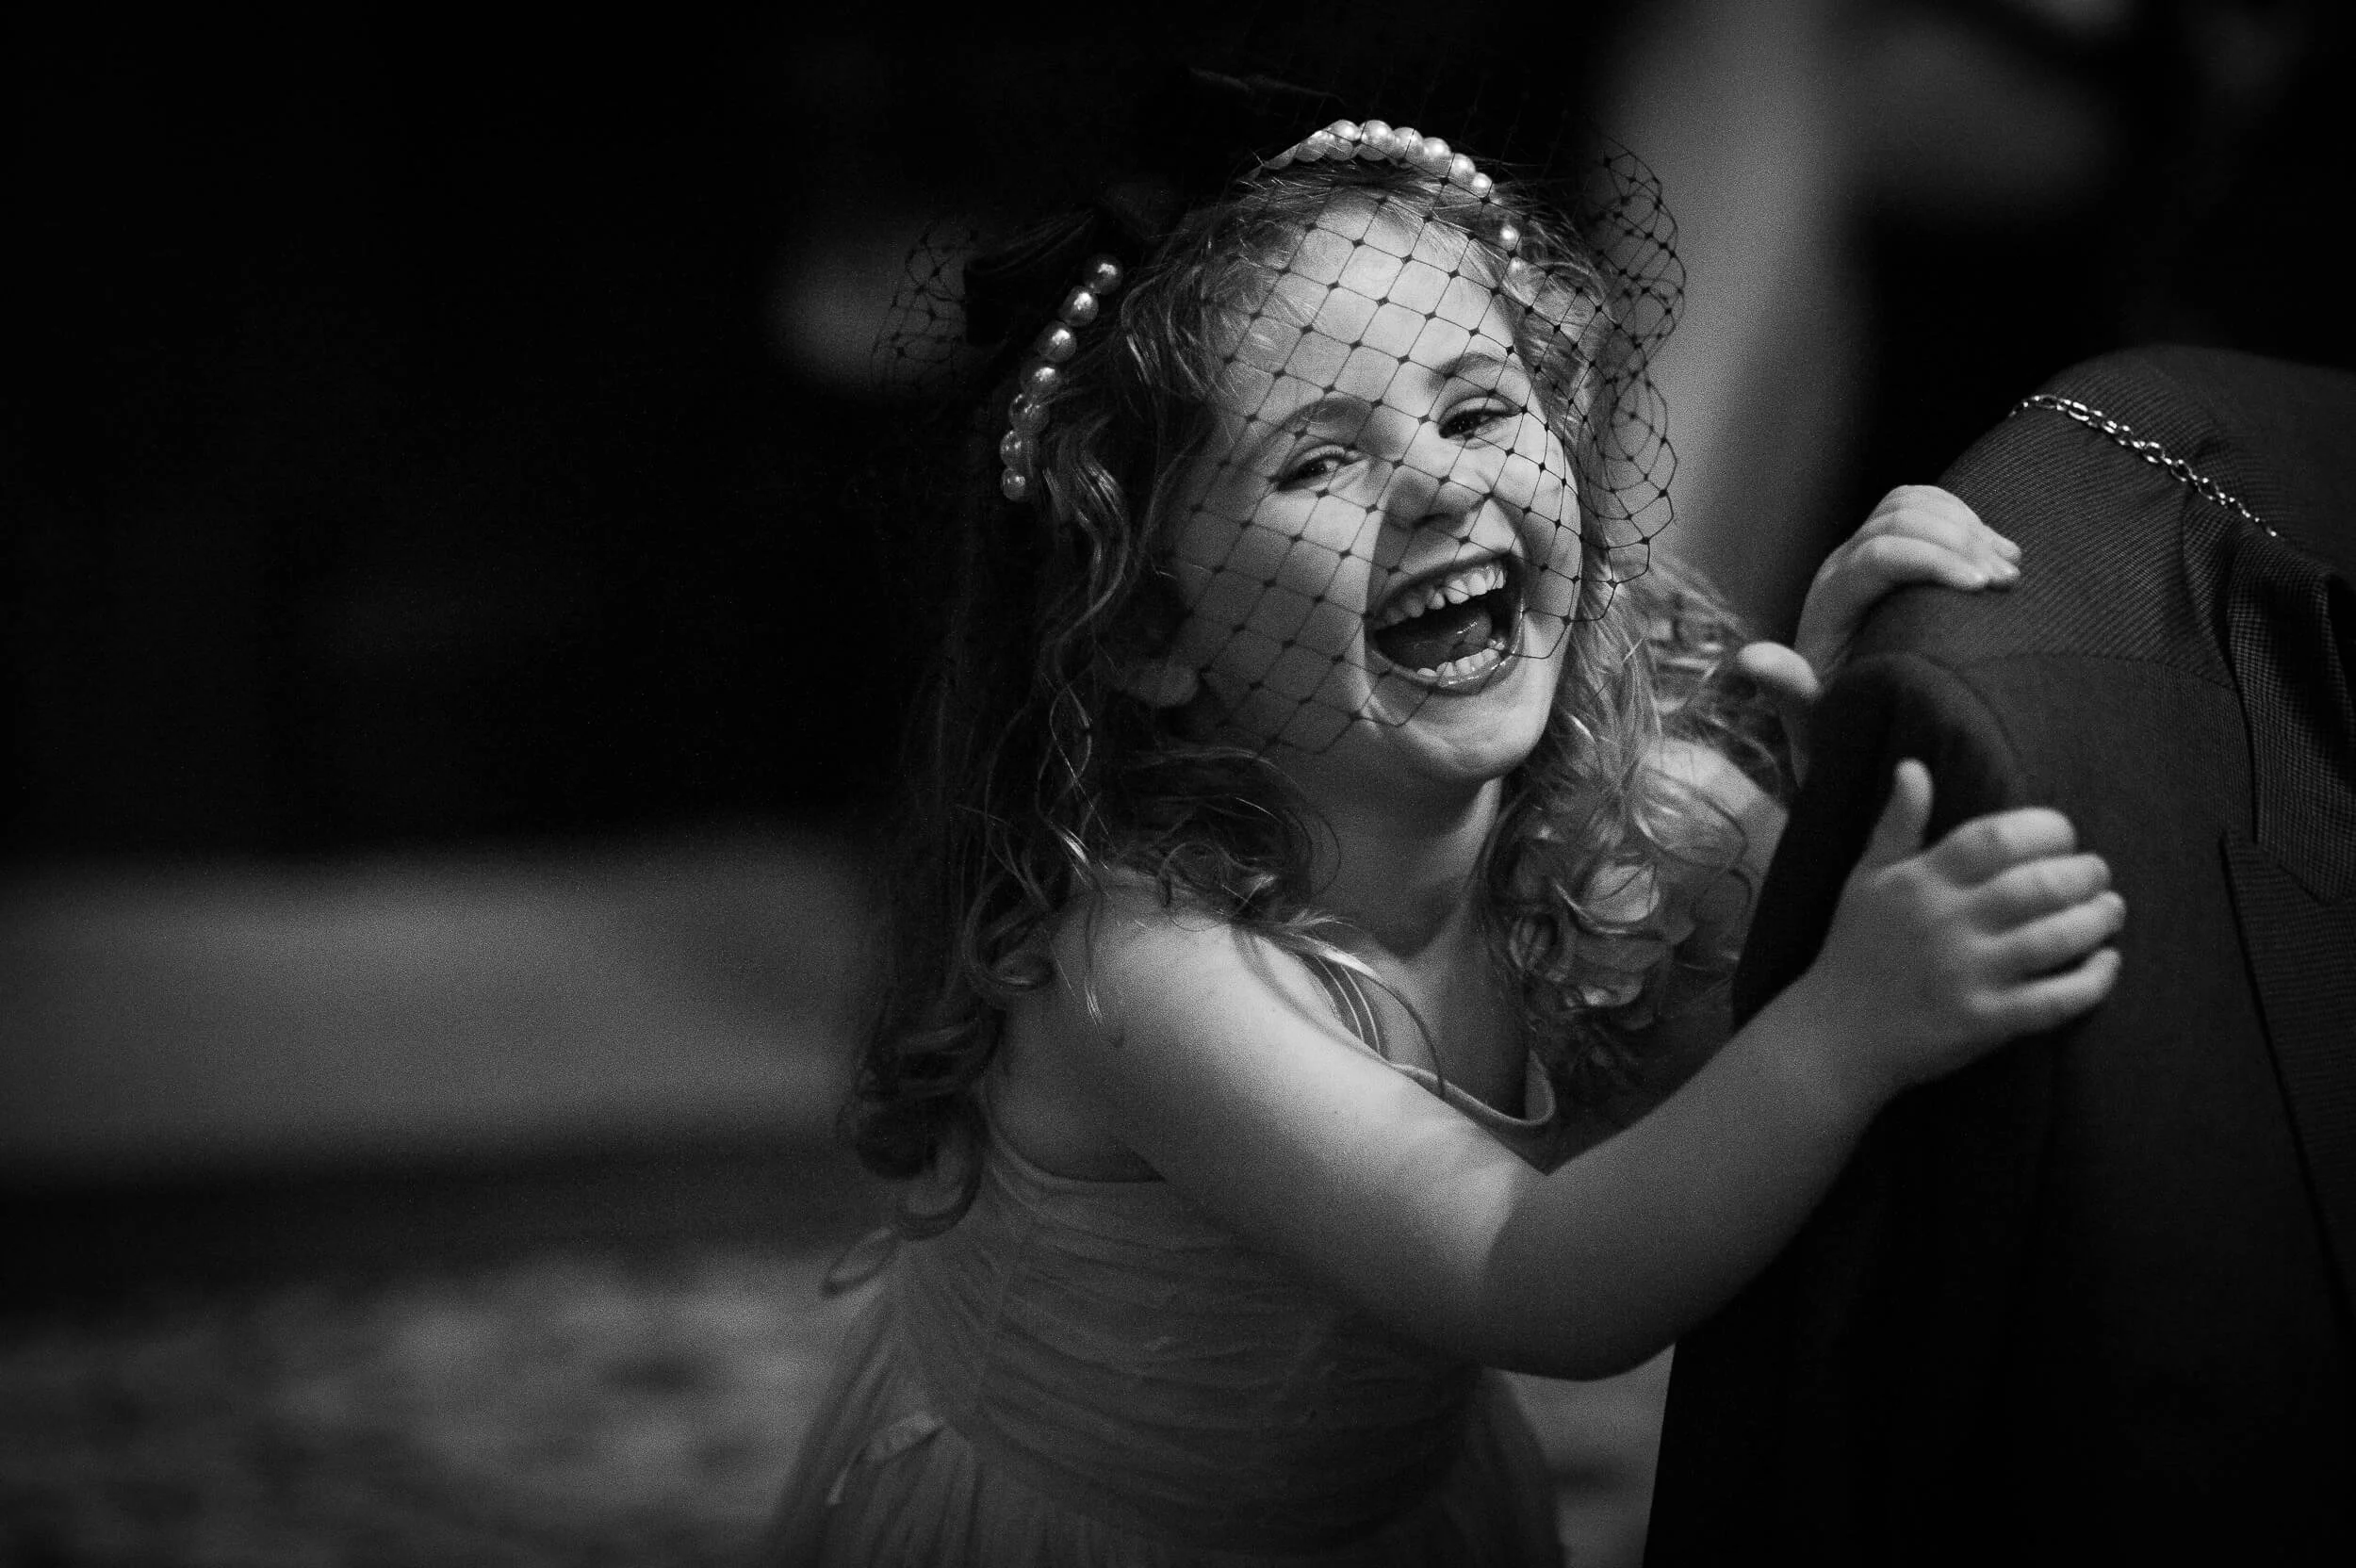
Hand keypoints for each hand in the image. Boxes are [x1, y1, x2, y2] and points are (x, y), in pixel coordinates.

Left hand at [1737, 486, 2019, 778]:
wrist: (1848, 718)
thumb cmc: (1837, 725)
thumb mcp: (1815, 719)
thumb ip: (1789, 690)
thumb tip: (1750, 658)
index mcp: (1827, 601)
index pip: (1879, 555)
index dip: (1932, 561)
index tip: (1982, 588)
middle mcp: (1841, 569)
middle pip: (1899, 519)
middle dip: (1959, 541)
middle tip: (2006, 581)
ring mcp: (1866, 554)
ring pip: (1913, 505)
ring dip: (1967, 527)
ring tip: (2008, 570)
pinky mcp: (1891, 552)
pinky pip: (1925, 507)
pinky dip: (1964, 519)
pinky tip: (1997, 551)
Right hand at [1783, 760, 2122, 1108]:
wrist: (1835, 1035)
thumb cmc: (1854, 949)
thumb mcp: (1866, 878)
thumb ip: (1896, 824)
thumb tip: (1914, 766)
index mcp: (1921, 881)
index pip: (1997, 838)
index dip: (2045, 829)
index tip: (2064, 835)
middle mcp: (1948, 923)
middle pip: (2037, 885)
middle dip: (2083, 874)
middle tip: (2098, 873)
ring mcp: (1969, 974)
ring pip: (2053, 939)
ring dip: (2096, 921)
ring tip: (2112, 910)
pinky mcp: (1985, 1021)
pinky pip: (2054, 1000)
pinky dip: (2091, 981)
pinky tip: (2108, 964)